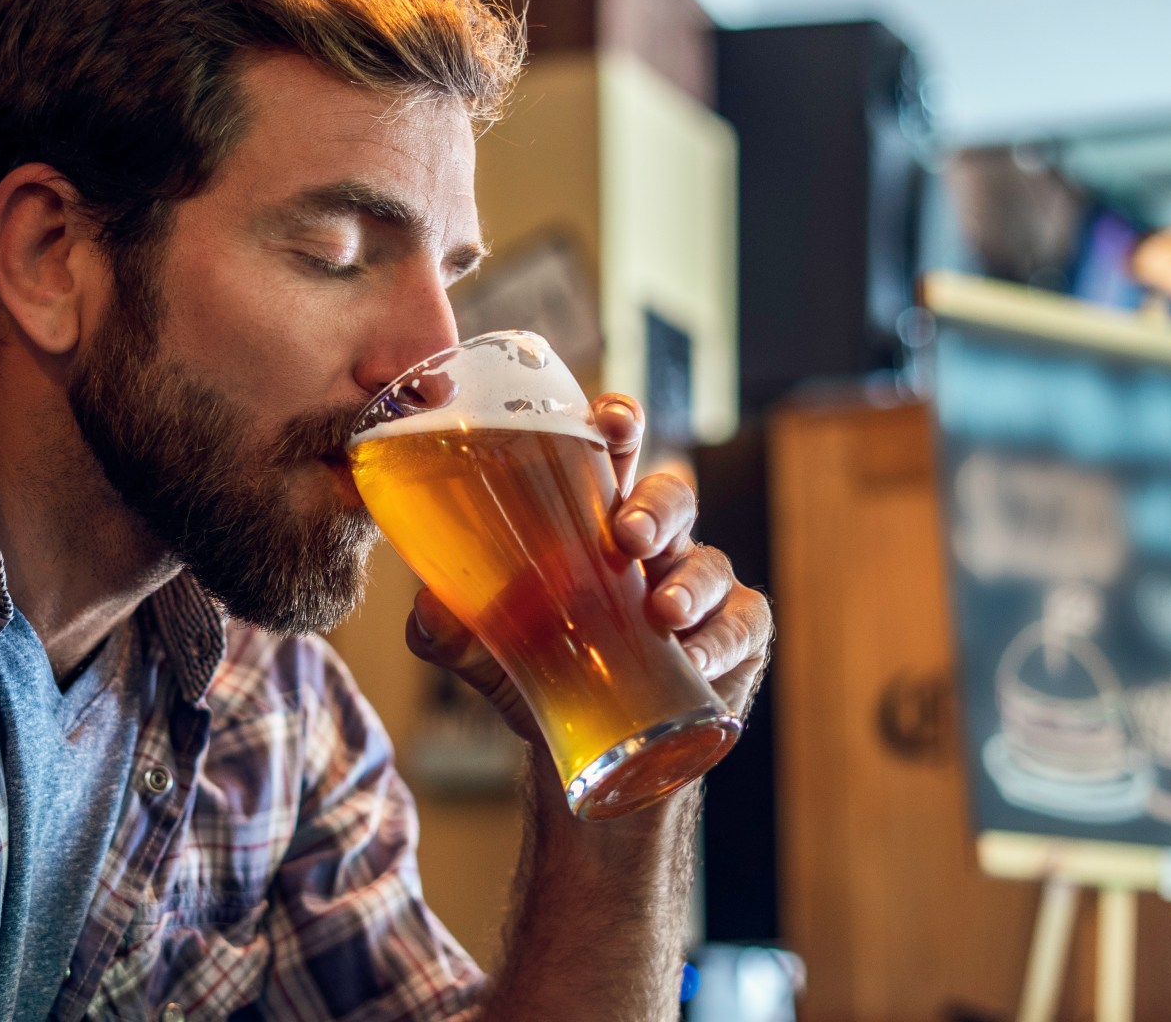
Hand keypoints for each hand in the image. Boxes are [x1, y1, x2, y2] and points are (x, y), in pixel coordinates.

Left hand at [404, 393, 773, 740]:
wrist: (585, 748)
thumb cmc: (540, 668)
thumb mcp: (484, 649)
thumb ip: (449, 630)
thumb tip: (428, 608)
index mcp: (591, 520)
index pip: (610, 455)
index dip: (619, 426)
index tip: (611, 422)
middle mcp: (652, 544)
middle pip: (671, 496)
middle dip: (656, 504)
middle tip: (628, 532)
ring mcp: (698, 588)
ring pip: (709, 562)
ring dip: (690, 582)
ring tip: (663, 610)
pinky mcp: (733, 638)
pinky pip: (742, 625)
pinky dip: (721, 639)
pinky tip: (694, 659)